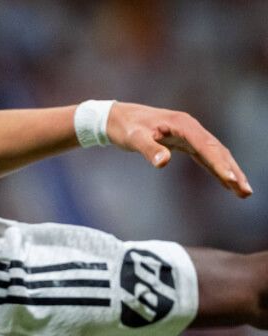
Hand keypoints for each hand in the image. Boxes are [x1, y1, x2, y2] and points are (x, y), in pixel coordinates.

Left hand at [106, 102, 252, 197]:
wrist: (116, 117)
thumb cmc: (125, 127)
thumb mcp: (134, 138)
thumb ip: (149, 149)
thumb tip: (163, 163)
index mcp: (182, 124)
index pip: (205, 146)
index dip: (219, 164)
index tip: (231, 180)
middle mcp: (190, 128)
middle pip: (217, 151)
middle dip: (232, 171)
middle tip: (246, 191)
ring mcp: (189, 135)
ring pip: (215, 154)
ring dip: (229, 172)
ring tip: (244, 192)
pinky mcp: (184, 142)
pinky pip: (205, 157)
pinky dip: (216, 169)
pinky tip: (227, 183)